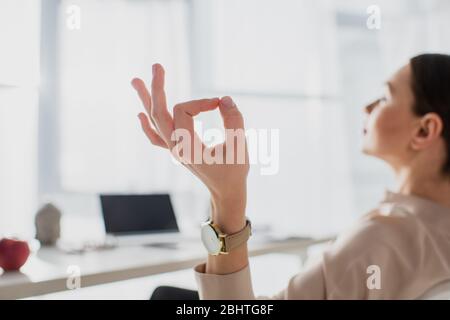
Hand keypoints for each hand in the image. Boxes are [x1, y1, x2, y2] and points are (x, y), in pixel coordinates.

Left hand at [131, 64, 248, 232]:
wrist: (226, 192)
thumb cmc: (234, 172)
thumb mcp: (240, 146)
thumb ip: (234, 121)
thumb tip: (224, 98)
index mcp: (187, 146)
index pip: (184, 110)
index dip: (202, 101)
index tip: (220, 104)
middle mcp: (175, 146)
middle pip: (158, 112)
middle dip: (157, 88)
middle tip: (156, 66)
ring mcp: (174, 149)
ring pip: (154, 121)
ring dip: (146, 100)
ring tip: (135, 80)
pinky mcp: (177, 150)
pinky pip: (156, 136)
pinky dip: (147, 125)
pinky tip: (139, 115)